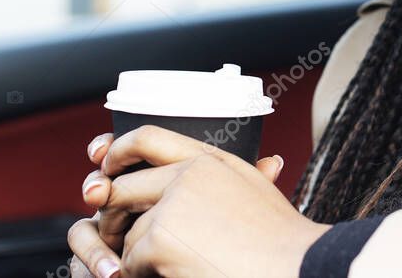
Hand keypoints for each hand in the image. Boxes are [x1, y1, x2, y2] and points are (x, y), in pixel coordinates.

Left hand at [68, 128, 325, 276]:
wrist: (296, 268)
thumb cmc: (284, 242)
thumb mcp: (264, 194)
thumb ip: (251, 172)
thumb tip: (272, 162)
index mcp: (212, 159)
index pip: (149, 137)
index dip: (119, 149)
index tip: (105, 166)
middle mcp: (189, 173)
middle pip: (123, 186)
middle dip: (113, 215)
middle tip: (118, 238)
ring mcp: (171, 205)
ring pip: (127, 232)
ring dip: (135, 256)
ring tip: (166, 266)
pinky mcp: (159, 239)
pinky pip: (129, 261)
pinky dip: (141, 275)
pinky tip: (172, 276)